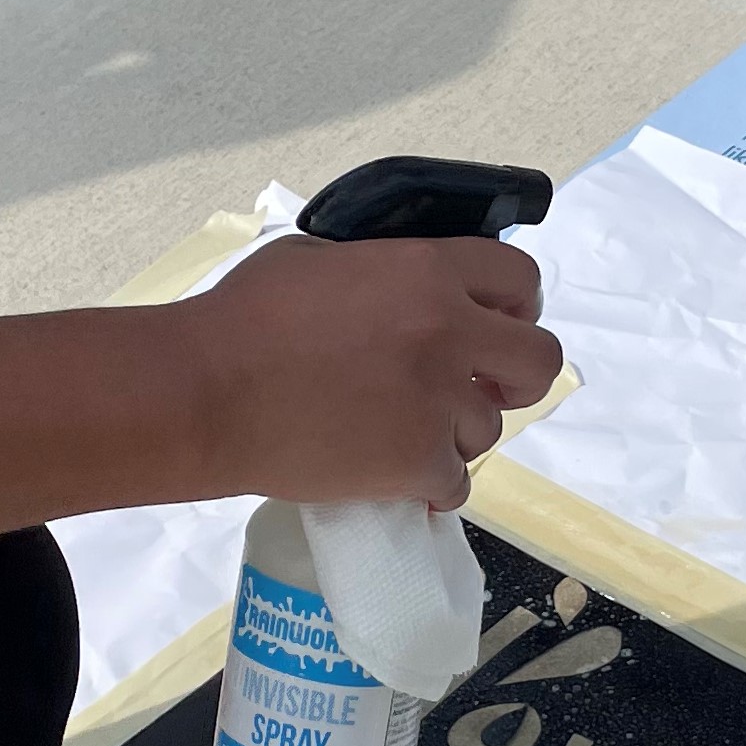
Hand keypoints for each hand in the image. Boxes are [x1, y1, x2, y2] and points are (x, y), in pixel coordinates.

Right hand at [179, 234, 564, 508]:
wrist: (206, 394)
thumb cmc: (244, 319)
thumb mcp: (320, 259)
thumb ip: (383, 270)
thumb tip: (407, 285)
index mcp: (428, 272)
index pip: (520, 279)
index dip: (516, 305)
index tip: (497, 324)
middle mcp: (449, 333)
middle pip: (540, 360)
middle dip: (516, 375)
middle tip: (481, 387)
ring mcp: (439, 402)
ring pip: (489, 428)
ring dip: (454, 433)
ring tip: (398, 432)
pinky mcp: (420, 463)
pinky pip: (455, 483)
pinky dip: (428, 485)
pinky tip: (393, 476)